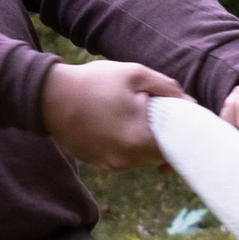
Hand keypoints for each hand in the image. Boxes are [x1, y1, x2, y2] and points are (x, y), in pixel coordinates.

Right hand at [42, 57, 184, 170]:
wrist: (50, 97)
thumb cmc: (94, 82)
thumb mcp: (135, 74)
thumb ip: (167, 88)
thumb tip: (188, 102)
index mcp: (140, 138)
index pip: (178, 147)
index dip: (186, 134)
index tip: (186, 121)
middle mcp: (128, 159)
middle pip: (162, 155)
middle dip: (166, 138)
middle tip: (163, 116)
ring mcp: (112, 165)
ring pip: (144, 158)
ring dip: (147, 142)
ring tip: (136, 117)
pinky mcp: (100, 165)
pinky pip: (125, 158)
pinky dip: (128, 145)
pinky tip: (118, 125)